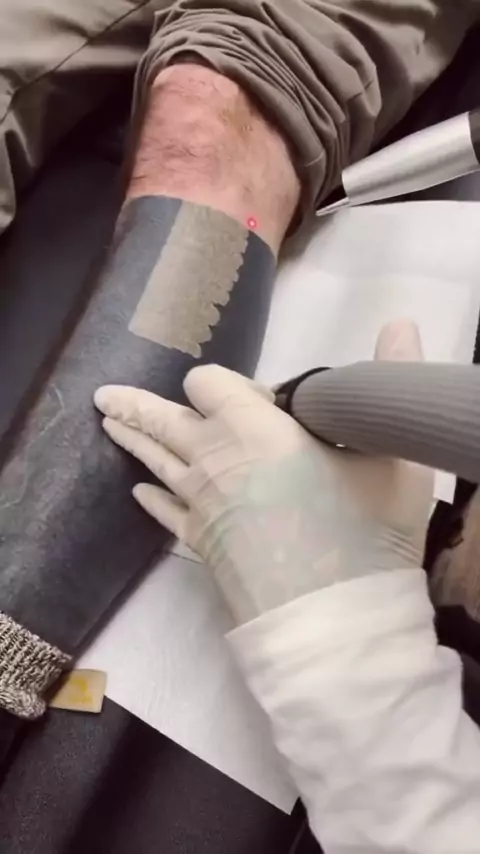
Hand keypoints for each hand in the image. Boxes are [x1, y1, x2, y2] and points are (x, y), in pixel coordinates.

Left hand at [94, 320, 432, 625]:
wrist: (335, 620)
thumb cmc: (364, 531)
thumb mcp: (391, 453)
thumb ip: (389, 379)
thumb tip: (403, 321)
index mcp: (251, 428)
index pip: (209, 382)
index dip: (227, 383)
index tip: (260, 400)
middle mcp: (212, 459)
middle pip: (163, 419)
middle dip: (137, 404)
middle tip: (106, 395)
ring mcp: (199, 504)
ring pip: (156, 461)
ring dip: (132, 440)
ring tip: (108, 423)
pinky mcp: (198, 544)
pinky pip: (164, 513)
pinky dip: (152, 498)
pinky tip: (139, 492)